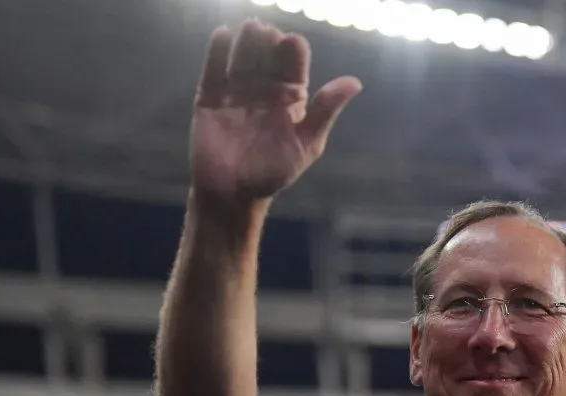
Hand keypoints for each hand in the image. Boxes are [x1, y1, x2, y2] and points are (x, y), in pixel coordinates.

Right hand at [190, 21, 361, 204]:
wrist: (233, 194)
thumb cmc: (274, 173)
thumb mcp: (306, 144)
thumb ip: (325, 112)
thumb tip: (355, 82)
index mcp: (291, 97)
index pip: (294, 65)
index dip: (293, 51)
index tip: (292, 44)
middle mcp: (264, 88)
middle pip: (267, 55)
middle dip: (268, 41)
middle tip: (267, 33)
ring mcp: (237, 91)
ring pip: (242, 57)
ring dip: (246, 41)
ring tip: (250, 30)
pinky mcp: (210, 97)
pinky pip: (213, 69)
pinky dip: (216, 51)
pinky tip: (223, 35)